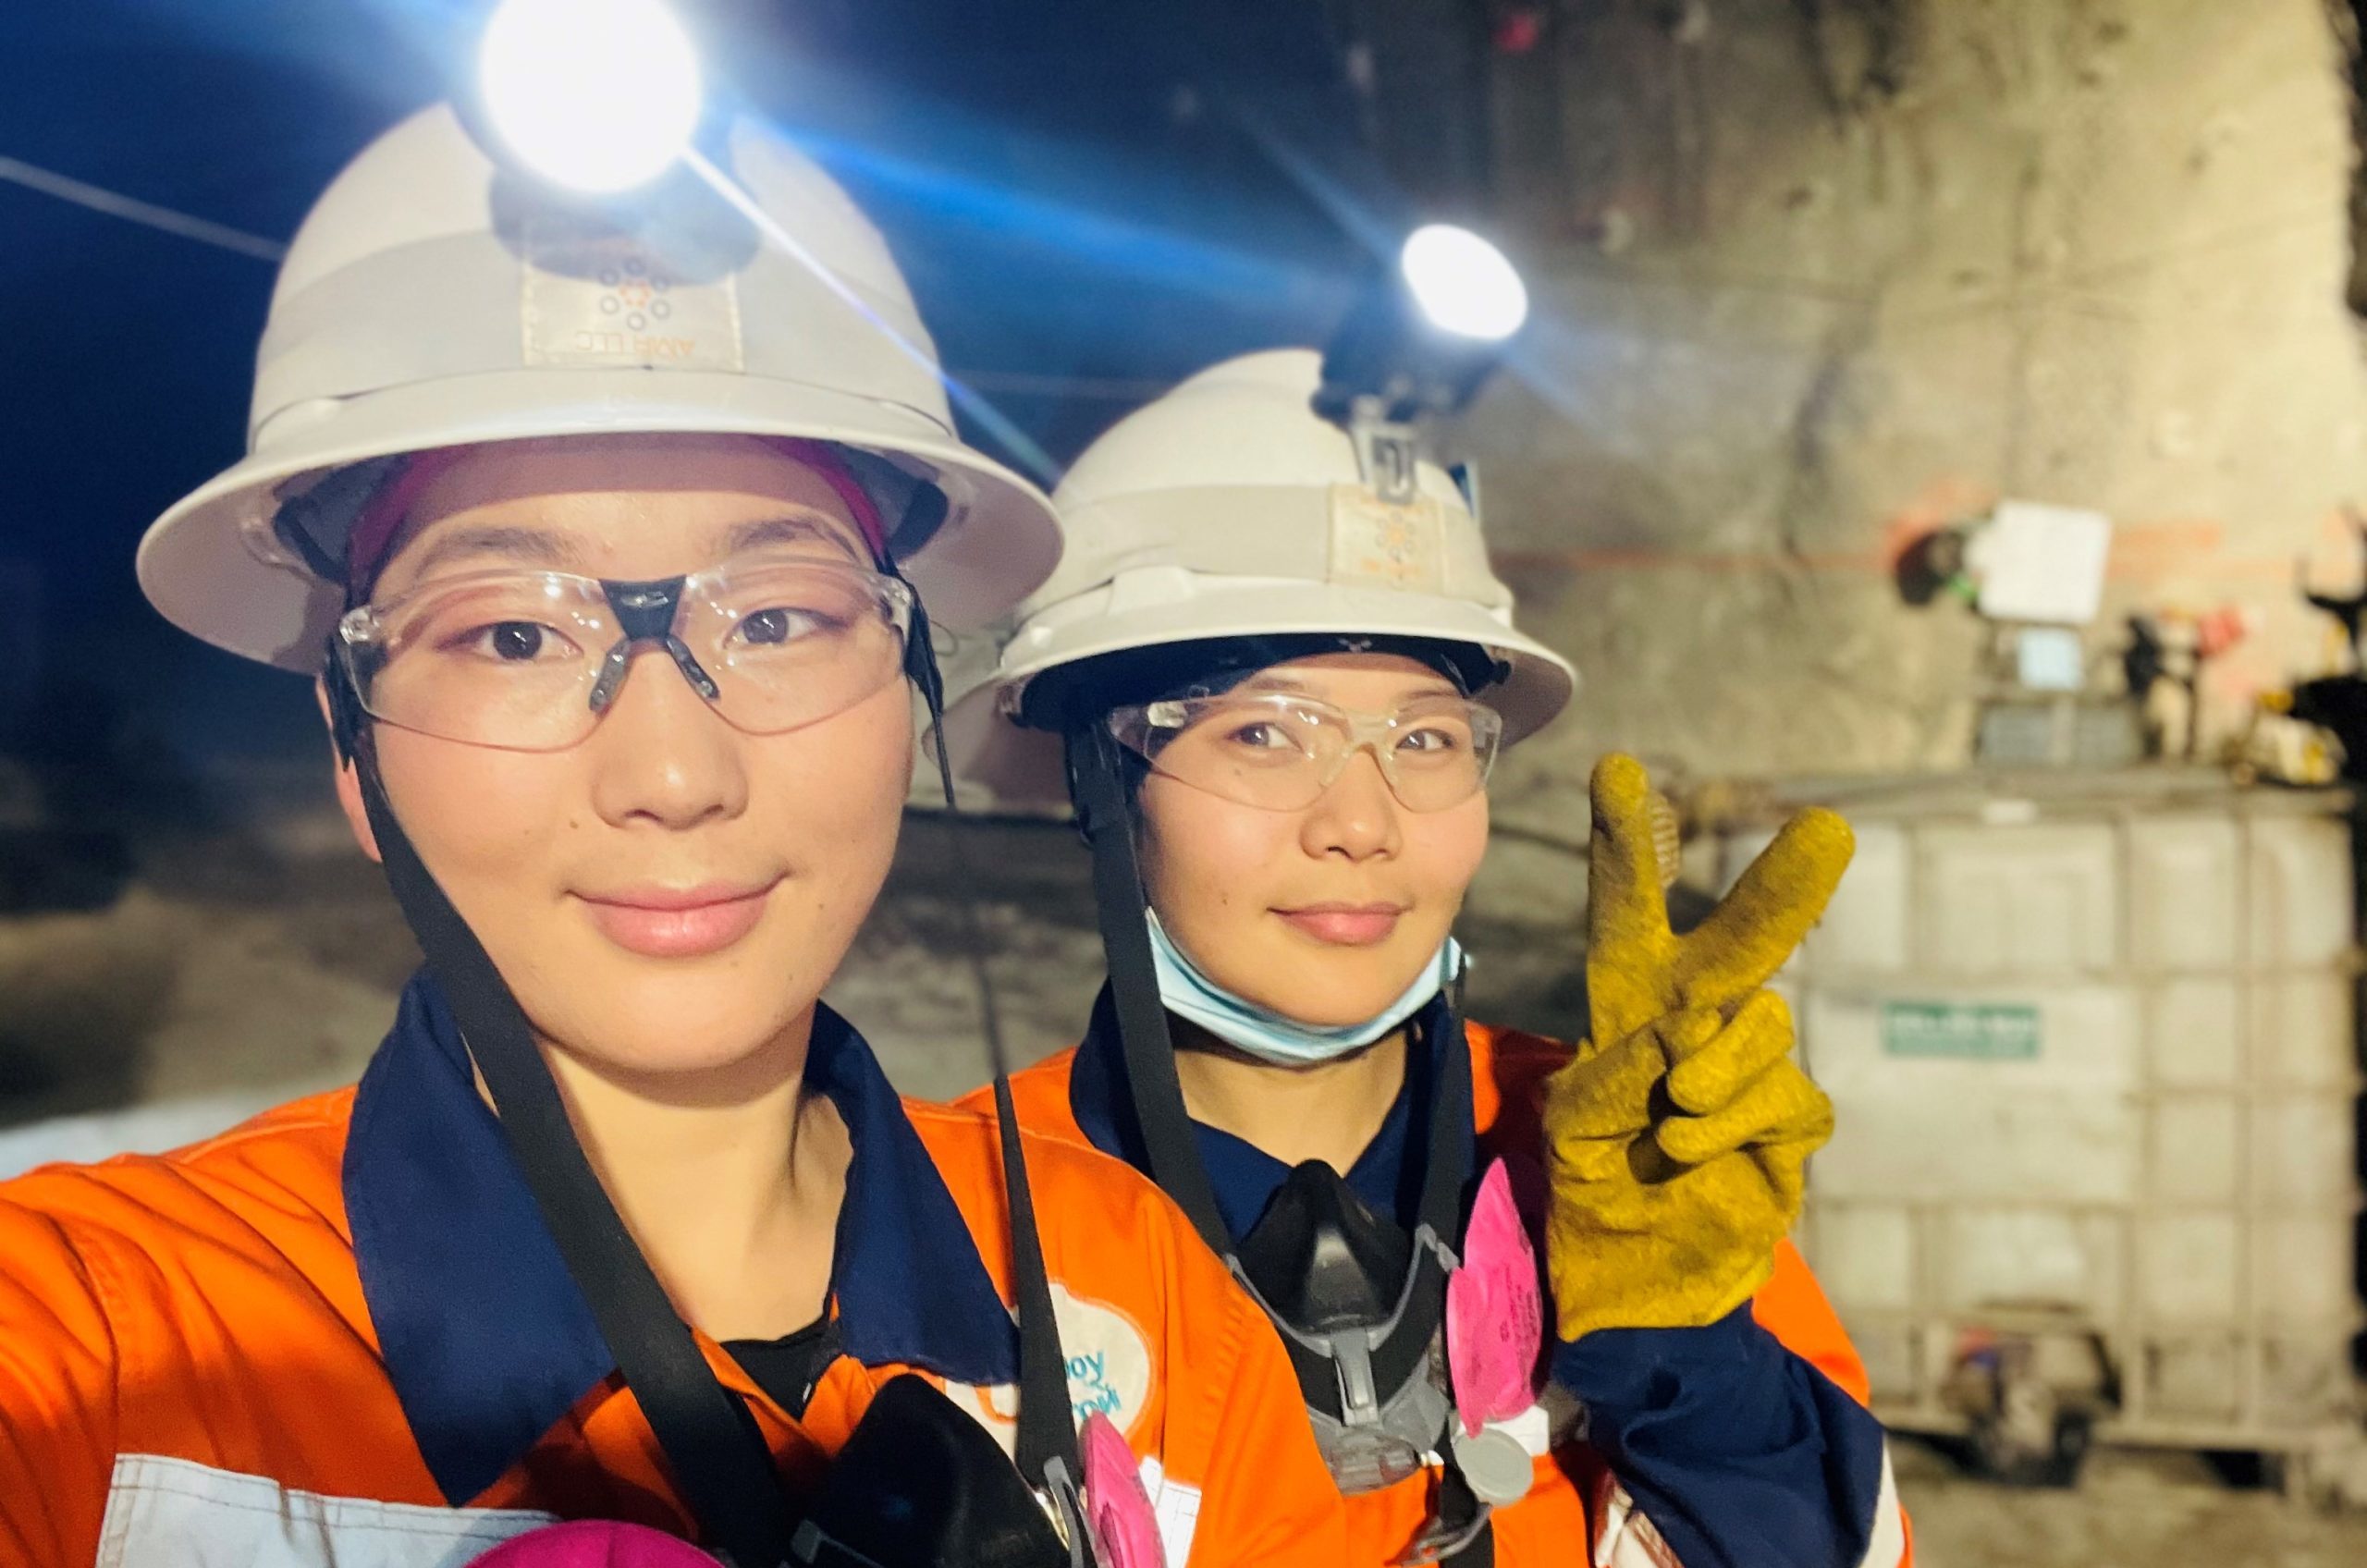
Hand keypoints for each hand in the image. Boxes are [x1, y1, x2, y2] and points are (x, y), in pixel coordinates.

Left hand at [1543, 754, 1852, 1338]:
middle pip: (1744, 937)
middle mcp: (1698, 1016)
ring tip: (1669, 1120)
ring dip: (1712, 1070)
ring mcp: (1750, 1066)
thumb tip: (1697, 1031)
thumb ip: (1623, 1068)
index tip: (1618, 766)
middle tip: (1829, 827)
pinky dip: (1730, 1123)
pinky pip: (1781, 1100)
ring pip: (1762, 1026)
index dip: (1625, 839)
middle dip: (1784, 884)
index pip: (1628, 909)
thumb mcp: (1574, 1122)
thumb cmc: (1592, 1186)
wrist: (1638, 1279)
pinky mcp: (1790, 1122)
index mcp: (1630, 999)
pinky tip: (1687, 1150)